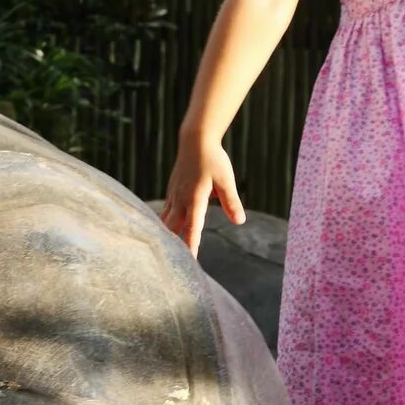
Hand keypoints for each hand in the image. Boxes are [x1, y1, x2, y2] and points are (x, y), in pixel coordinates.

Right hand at [161, 134, 241, 255]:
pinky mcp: (172, 191)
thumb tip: (239, 221)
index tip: (189, 263)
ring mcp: (174, 195)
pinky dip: (164, 224)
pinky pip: (165, 212)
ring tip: (165, 253)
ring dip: (166, 237)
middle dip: (173, 246)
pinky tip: (165, 231)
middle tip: (174, 265)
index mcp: (195, 199)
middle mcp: (181, 200)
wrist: (195, 139)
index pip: (192, 229)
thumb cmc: (213, 159)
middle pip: (173, 229)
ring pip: (166, 221)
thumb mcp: (226, 180)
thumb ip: (231, 201)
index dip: (190, 246)